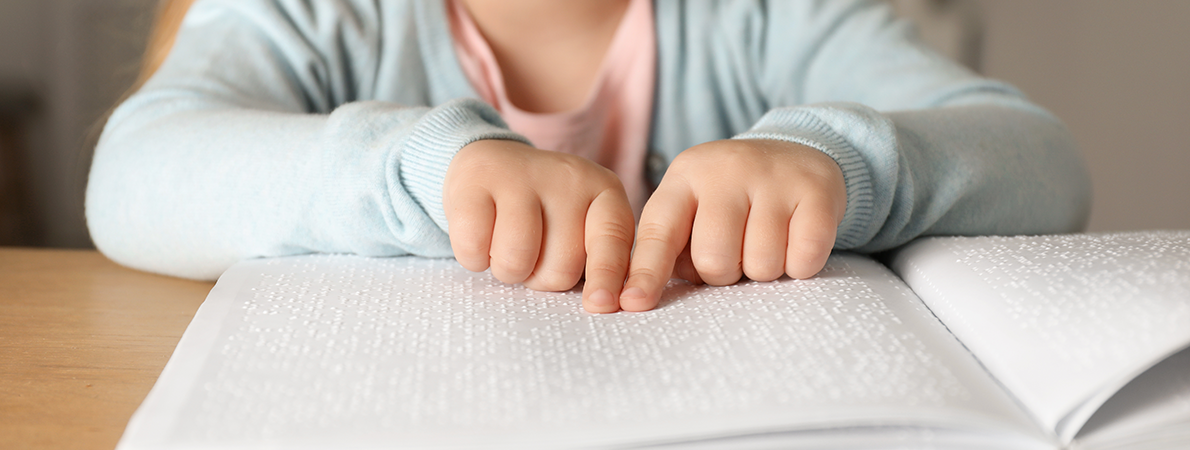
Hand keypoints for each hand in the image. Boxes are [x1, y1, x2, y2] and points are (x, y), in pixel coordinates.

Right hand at [443, 139, 634, 312]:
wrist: (490, 164)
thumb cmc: (544, 213)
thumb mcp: (583, 228)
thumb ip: (602, 263)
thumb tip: (607, 304)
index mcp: (605, 191)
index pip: (613, 240)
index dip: (608, 277)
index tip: (601, 305)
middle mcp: (568, 177)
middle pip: (561, 268)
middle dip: (541, 276)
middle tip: (533, 250)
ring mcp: (520, 175)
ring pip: (516, 261)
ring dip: (507, 270)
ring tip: (507, 244)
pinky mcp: (475, 180)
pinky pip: (474, 248)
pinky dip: (474, 257)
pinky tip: (481, 233)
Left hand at [619, 139, 845, 310]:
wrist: (796, 152)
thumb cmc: (732, 200)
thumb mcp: (692, 209)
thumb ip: (668, 249)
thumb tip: (639, 299)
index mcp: (684, 178)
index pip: (658, 233)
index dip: (646, 273)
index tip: (633, 304)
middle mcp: (725, 171)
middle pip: (714, 259)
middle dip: (725, 272)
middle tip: (737, 251)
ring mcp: (773, 177)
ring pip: (761, 265)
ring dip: (764, 270)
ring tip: (766, 241)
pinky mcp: (816, 190)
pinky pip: (804, 259)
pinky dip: (800, 265)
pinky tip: (796, 239)